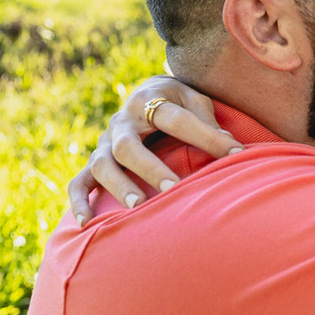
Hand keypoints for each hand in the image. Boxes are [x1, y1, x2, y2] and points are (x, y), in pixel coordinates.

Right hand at [67, 75, 242, 224]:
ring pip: (102, 165)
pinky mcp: (95, 160)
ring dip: (118, 186)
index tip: (235, 154)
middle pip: (128, 146)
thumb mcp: (196, 99)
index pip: (178, 120)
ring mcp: (105, 142)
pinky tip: (86, 223)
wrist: (148, 91)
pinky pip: (78, 182)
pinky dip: (79, 201)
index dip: (208, 137)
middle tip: (174, 188)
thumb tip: (233, 150)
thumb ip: (209, 121)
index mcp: (150, 99)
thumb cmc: (179, 101)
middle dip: (151, 168)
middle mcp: (122, 121)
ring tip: (138, 206)